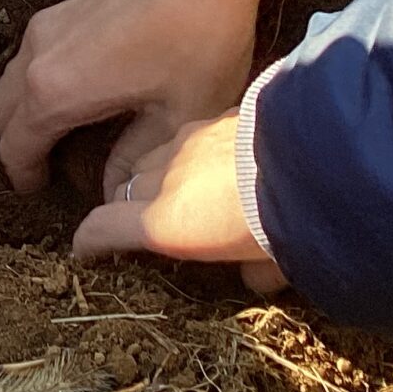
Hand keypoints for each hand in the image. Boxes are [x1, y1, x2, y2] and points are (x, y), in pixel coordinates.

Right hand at [0, 0, 287, 196]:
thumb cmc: (198, 38)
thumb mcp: (177, 117)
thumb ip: (135, 160)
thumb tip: (115, 193)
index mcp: (56, 90)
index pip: (14, 148)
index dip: (25, 180)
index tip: (42, 196)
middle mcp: (37, 56)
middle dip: (18, 145)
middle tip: (56, 168)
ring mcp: (46, 26)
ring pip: (10, 82)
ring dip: (27, 112)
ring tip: (74, 134)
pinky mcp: (63, 9)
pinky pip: (30, 58)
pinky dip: (40, 84)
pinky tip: (88, 94)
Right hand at [76, 111, 285, 292]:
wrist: (308, 158)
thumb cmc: (280, 219)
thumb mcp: (266, 259)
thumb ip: (253, 269)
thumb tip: (258, 277)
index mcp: (163, 221)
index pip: (104, 228)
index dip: (89, 240)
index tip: (84, 248)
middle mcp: (161, 178)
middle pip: (124, 187)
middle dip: (125, 203)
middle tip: (142, 217)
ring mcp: (184, 140)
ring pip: (151, 155)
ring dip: (156, 172)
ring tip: (180, 184)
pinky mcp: (211, 113)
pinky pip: (185, 133)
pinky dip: (189, 149)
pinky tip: (216, 155)